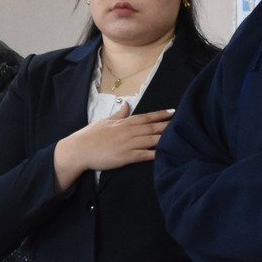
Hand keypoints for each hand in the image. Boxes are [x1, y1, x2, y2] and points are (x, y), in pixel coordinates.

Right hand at [52, 106, 174, 189]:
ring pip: (151, 140)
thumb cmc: (90, 135)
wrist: (80, 149)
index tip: (172, 111)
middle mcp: (128, 132)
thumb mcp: (105, 121)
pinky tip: (164, 154)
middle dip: (167, 125)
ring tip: (177, 136)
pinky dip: (155, 154)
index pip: (146, 117)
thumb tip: (126, 104)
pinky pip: (144, 155)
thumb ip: (118, 114)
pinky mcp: (126, 157)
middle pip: (152, 127)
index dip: (160, 114)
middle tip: (182, 122)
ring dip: (164, 138)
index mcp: (124, 122)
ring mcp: (128, 144)